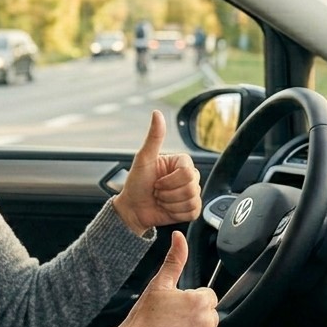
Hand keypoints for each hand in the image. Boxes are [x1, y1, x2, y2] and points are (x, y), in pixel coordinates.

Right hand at [101, 232, 218, 326]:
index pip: (208, 297)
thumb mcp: (158, 285)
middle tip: (173, 322)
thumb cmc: (143, 319)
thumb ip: (175, 260)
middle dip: (195, 317)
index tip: (176, 308)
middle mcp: (207, 323)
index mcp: (199, 302)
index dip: (191, 300)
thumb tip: (179, 237)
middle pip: (210, 315)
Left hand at [114, 110, 201, 235]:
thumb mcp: (143, 159)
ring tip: (160, 199)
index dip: (170, 181)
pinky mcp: (191, 208)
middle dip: (169, 193)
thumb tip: (157, 113)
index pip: (188, 172)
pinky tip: (167, 208)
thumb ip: (153, 137)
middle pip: (192, 187)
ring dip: (170, 203)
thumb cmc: (136, 183)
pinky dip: (176, 213)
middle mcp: (188, 176)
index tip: (156, 181)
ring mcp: (191, 193)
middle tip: (157, 191)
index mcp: (180, 162)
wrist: (133, 209)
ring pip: (192, 200)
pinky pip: (193, 211)